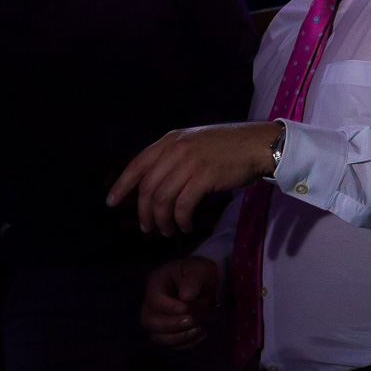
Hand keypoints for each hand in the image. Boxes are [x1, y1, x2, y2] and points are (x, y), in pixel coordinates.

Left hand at [106, 122, 281, 235]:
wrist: (258, 144)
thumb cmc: (230, 146)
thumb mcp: (196, 142)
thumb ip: (175, 156)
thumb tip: (157, 182)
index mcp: (171, 140)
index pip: (137, 164)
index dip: (122, 185)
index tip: (111, 202)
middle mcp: (176, 150)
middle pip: (148, 187)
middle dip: (143, 212)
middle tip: (147, 227)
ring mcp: (190, 163)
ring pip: (163, 199)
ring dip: (162, 220)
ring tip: (167, 230)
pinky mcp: (204, 177)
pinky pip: (183, 205)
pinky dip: (180, 220)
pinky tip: (184, 226)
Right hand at [141, 257, 218, 349]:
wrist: (203, 281)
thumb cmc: (197, 272)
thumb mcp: (198, 269)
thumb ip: (192, 281)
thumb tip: (186, 297)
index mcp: (156, 284)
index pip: (153, 300)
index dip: (168, 307)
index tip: (185, 308)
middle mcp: (151, 304)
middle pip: (149, 322)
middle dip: (170, 326)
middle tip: (192, 321)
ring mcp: (158, 319)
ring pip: (157, 337)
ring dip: (178, 338)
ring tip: (199, 329)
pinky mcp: (168, 331)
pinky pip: (171, 344)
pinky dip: (186, 344)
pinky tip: (202, 335)